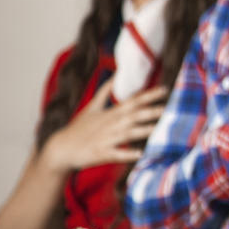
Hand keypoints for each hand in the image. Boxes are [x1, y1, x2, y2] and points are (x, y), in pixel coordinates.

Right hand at [42, 79, 166, 171]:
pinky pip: (117, 154)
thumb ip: (104, 91)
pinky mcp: (101, 153)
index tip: (165, 89)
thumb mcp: (91, 107)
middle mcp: (111, 124)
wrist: (61, 148)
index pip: (133, 101)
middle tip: (167, 108)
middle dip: (150, 112)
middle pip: (133, 116)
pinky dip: (127, 154)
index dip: (149, 95)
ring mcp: (106, 139)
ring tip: (157, 128)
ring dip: (142, 131)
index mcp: (111, 113)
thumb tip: (115, 74)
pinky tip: (140, 154)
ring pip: (127, 134)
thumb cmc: (79, 128)